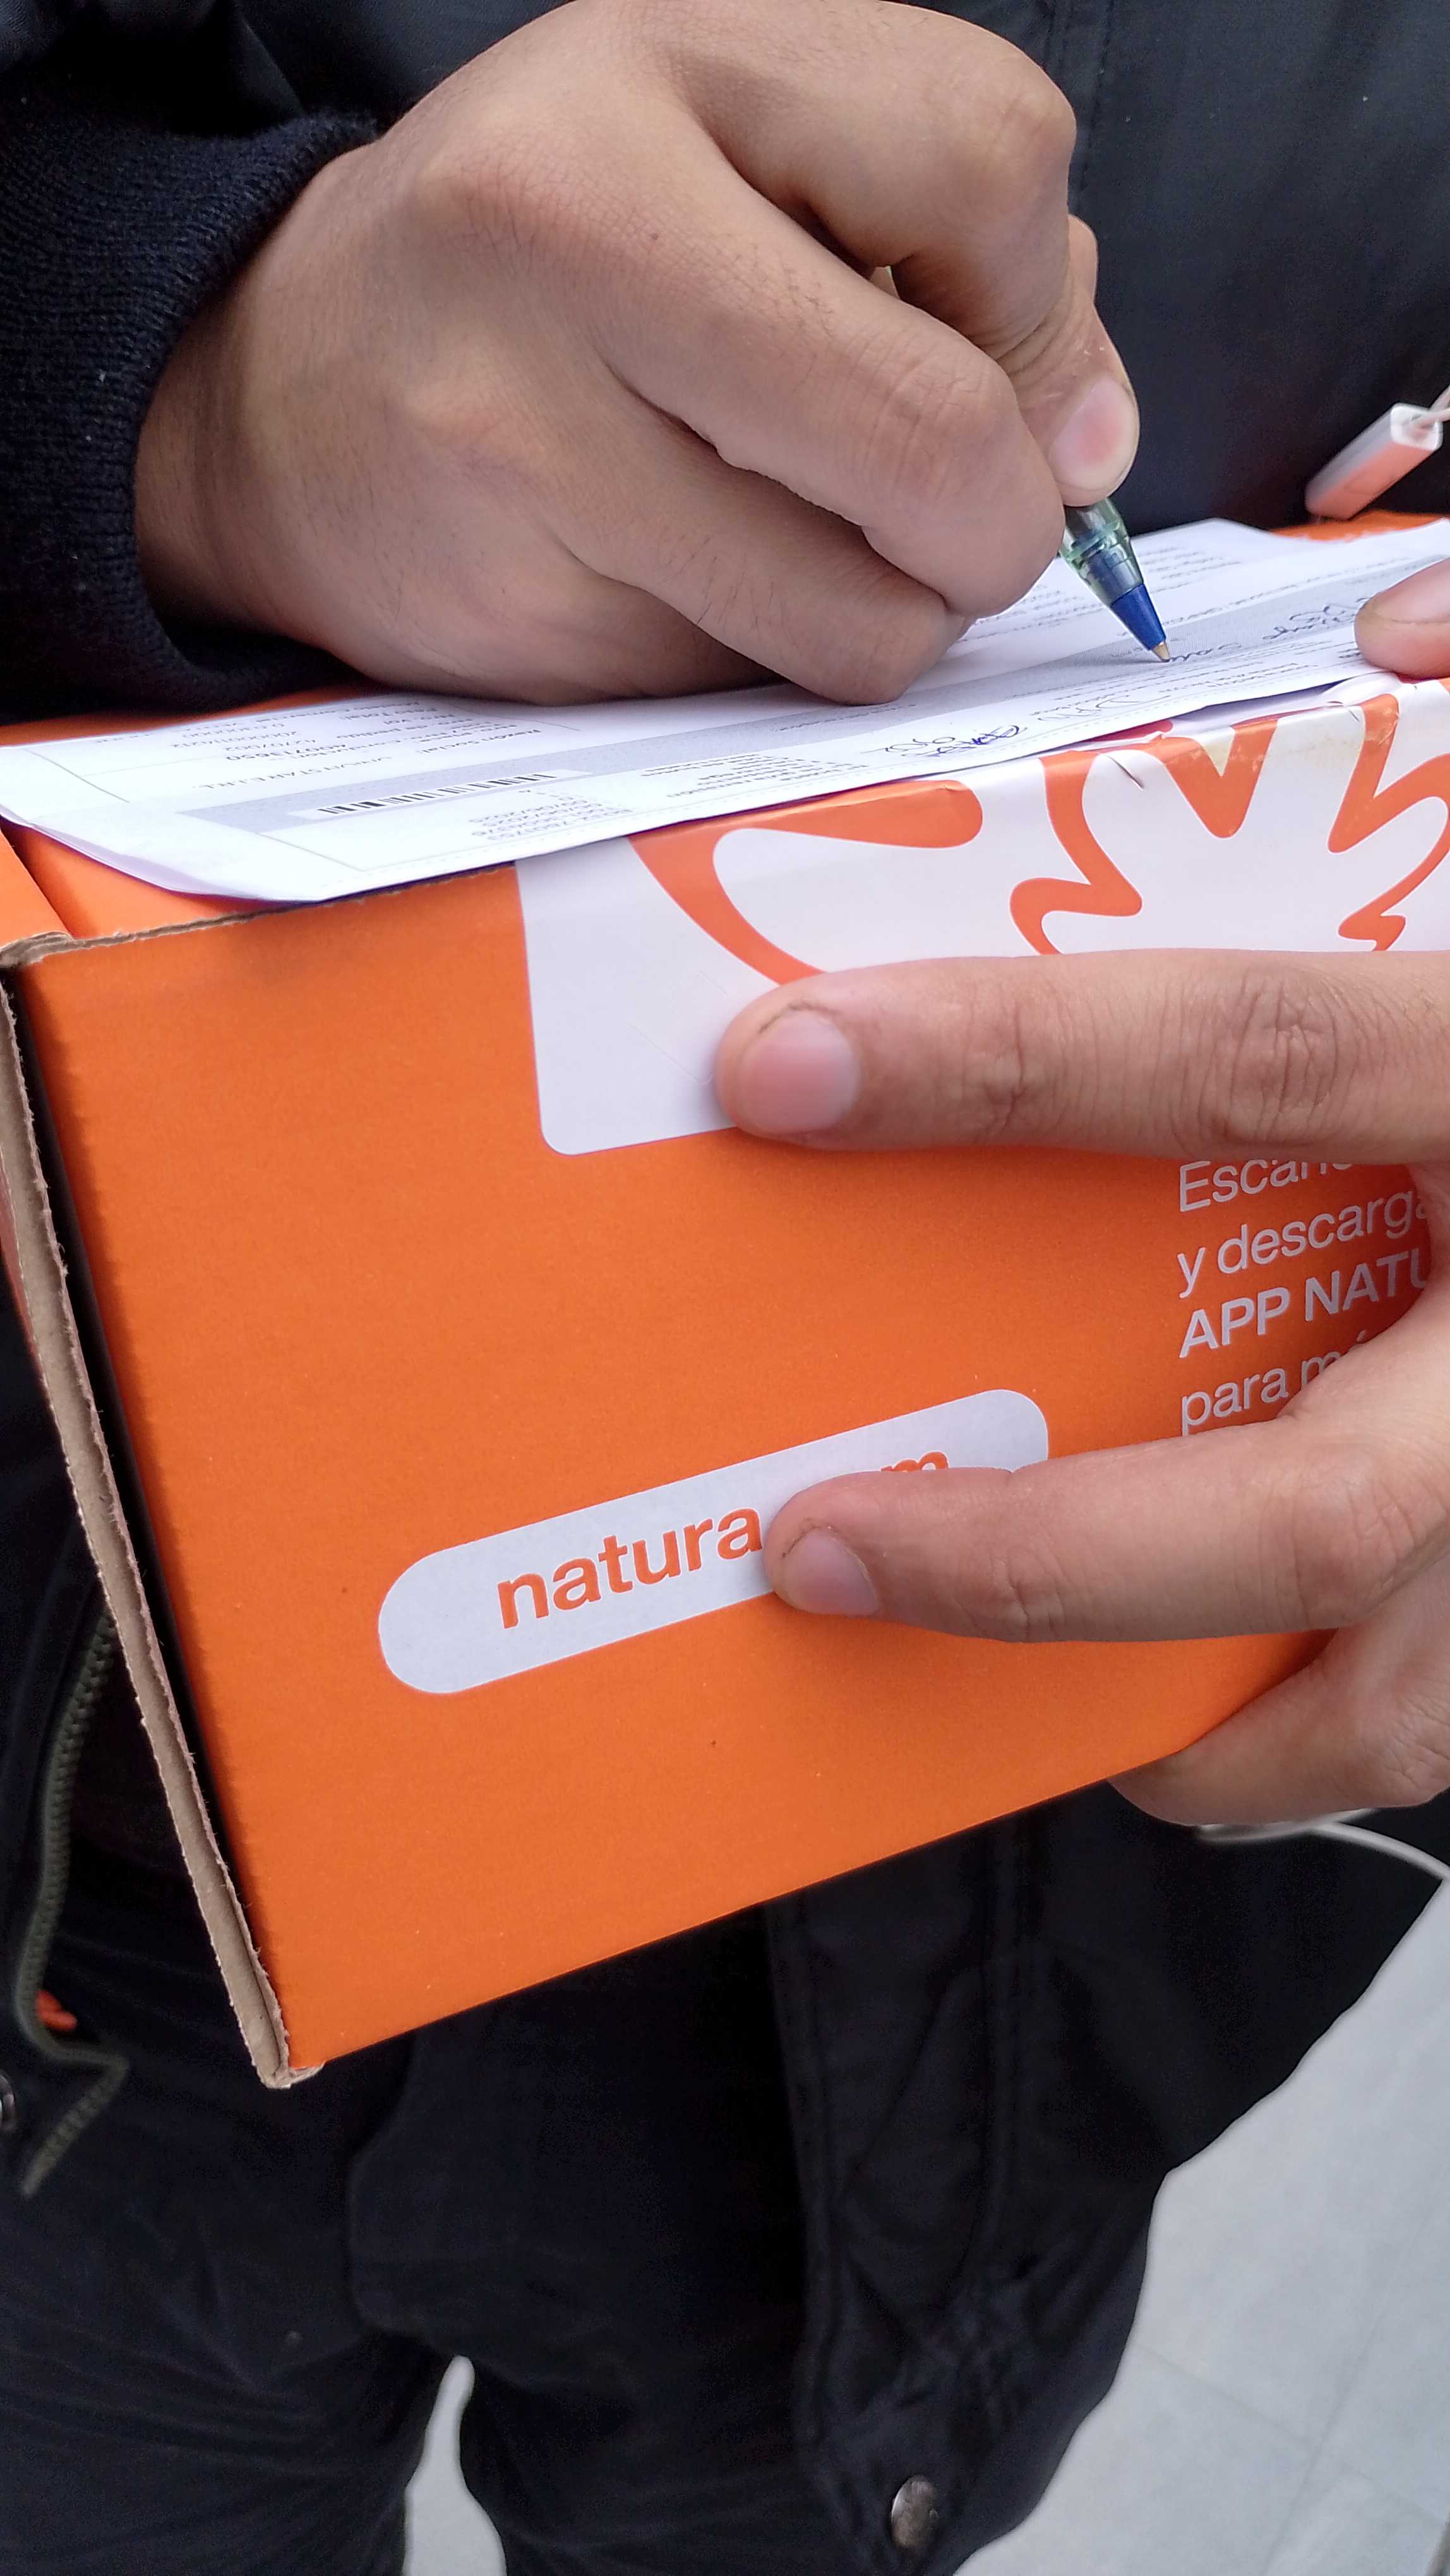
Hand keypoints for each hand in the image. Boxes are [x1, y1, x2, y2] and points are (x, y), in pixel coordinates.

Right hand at [134, 0, 1136, 703]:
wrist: (285, 395)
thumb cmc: (552, 263)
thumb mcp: (742, 153)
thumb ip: (952, 251)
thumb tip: (1088, 447)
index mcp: (661, 66)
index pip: (989, 162)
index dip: (1042, 298)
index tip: (991, 350)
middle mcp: (574, 232)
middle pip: (935, 433)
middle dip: (996, 522)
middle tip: (955, 522)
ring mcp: (527, 441)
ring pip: (856, 613)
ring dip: (888, 615)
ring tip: (805, 545)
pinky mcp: (518, 615)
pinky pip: (749, 688)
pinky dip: (765, 658)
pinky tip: (682, 581)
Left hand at [715, 939, 1449, 1832]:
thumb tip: (1376, 627)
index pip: (1257, 1054)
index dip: (1013, 1062)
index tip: (780, 1072)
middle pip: (1311, 1504)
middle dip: (1041, 1556)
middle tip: (815, 1548)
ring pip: (1404, 1698)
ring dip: (1181, 1727)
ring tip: (986, 1695)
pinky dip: (1306, 1749)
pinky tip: (1185, 1729)